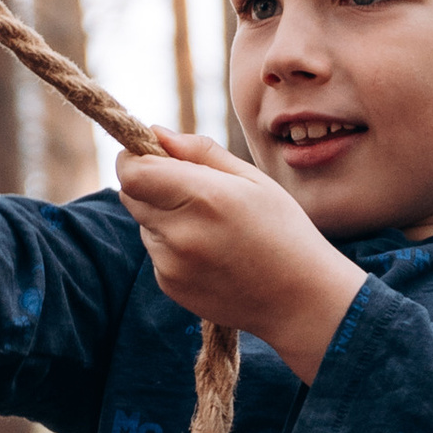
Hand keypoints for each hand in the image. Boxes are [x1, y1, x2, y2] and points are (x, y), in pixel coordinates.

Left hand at [115, 129, 365, 381]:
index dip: (135, 157)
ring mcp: (172, 264)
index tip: (154, 155)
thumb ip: (200, 151)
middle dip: (149, 183)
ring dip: (163, 217)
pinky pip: (156, 252)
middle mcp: (181, 233)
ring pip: (144, 223)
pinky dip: (172, 246)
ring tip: (211, 228)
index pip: (132, 171)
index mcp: (204, 197)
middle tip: (189, 189)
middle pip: (130, 194)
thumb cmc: (284, 231)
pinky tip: (211, 254)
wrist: (301, 300)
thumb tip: (156, 133)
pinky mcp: (169, 285)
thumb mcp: (253, 179)